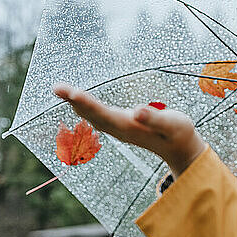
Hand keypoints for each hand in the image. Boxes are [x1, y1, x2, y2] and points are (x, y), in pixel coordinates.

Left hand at [53, 83, 206, 177]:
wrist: (180, 149)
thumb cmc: (178, 134)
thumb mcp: (172, 125)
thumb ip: (155, 119)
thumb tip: (137, 111)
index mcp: (130, 127)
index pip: (104, 114)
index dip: (87, 104)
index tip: (72, 92)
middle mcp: (121, 129)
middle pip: (92, 115)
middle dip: (74, 100)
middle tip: (57, 87)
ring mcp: (119, 129)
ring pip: (92, 117)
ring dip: (76, 104)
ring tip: (61, 91)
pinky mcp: (121, 126)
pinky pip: (97, 117)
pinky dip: (85, 107)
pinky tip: (78, 101)